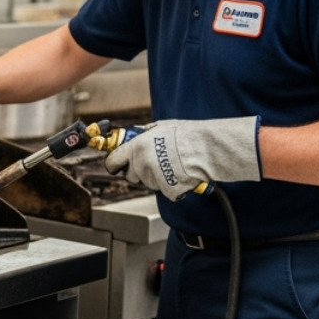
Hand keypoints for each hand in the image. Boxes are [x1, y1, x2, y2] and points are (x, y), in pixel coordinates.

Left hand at [105, 116, 261, 199]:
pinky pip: (163, 191)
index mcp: (137, 147)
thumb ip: (141, 134)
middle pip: (130, 175)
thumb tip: (129, 135)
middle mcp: (141, 164)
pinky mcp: (166, 190)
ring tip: (172, 165)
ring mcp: (153, 179)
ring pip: (147, 183)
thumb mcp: (159, 127)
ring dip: (155, 177)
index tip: (117, 165)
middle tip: (154, 162)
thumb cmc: (186, 135)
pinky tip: (180, 174)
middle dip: (138, 171)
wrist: (206, 149)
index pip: (112, 162)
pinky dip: (171, 186)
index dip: (114, 164)